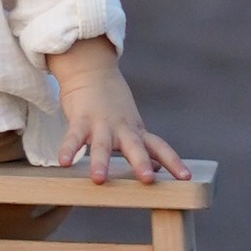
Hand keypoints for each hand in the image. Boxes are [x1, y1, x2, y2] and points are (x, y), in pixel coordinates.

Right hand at [47, 36, 189, 184]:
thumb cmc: (112, 104)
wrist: (91, 70)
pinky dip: (68, 149)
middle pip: (135, 146)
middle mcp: (122, 128)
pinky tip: (64, 162)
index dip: (173, 162)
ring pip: (101, 144)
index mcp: (136, 131)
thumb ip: (143, 146)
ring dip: (101, 161)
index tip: (186, 178)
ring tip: (98, 179)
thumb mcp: (131, 125)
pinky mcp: (80, 119)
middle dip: (141, 162)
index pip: (159, 146)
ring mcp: (101, 124)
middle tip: (147, 180)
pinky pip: (73, 136)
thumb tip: (157, 168)